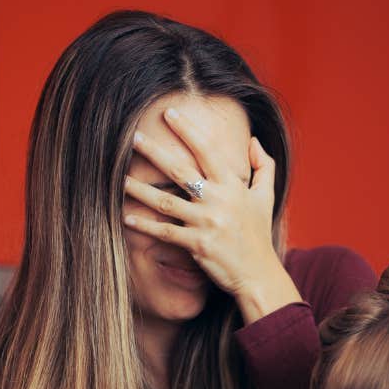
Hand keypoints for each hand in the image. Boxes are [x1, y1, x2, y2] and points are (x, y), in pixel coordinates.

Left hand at [124, 105, 299, 322]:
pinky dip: (145, 225)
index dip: (187, 131)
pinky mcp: (197, 245)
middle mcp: (217, 201)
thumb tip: (253, 141)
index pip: (206, 151)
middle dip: (155, 152)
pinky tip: (127, 217)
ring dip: (140, 190)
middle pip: (179, 171)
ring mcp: (206, 223)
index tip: (169, 114)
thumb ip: (263, 166)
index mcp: (232, 185)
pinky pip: (165, 232)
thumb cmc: (258, 235)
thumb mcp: (266, 197)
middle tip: (134, 137)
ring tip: (121, 178)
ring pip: (166, 202)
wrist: (258, 274)